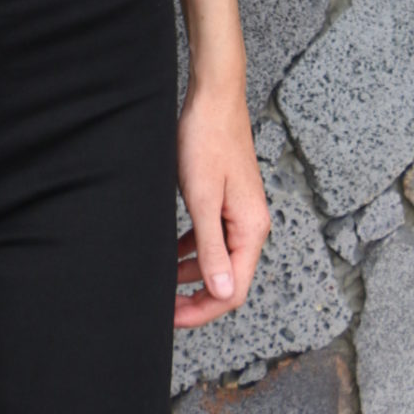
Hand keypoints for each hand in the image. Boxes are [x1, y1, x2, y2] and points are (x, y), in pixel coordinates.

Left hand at [174, 78, 270, 328]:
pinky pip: (213, 237)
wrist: (213, 96)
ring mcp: (241, 212)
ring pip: (218, 259)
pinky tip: (171, 252)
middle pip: (228, 279)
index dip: (202, 310)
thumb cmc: (207, 140)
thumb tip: (223, 293)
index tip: (171, 317)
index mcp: (251, 229)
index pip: (233, 290)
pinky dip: (193, 250)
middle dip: (196, 297)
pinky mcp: (228, 200)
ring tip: (162, 282)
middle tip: (163, 306)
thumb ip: (211, 248)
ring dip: (192, 274)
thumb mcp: (202, 198)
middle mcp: (252, 225)